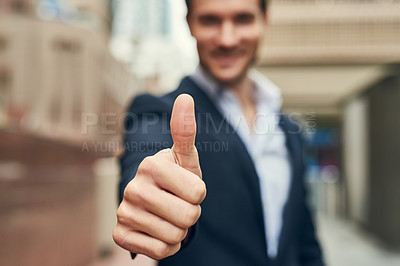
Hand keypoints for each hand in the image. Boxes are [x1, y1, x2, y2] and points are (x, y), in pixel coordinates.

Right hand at [113, 94, 205, 259]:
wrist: (155, 202)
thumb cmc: (176, 177)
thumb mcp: (186, 157)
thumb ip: (185, 130)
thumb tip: (185, 97)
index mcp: (151, 165)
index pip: (198, 193)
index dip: (199, 194)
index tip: (186, 186)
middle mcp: (132, 187)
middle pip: (189, 216)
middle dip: (191, 214)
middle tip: (178, 204)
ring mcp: (124, 212)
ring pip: (175, 236)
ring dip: (179, 230)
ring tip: (168, 216)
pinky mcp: (119, 235)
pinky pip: (160, 252)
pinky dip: (166, 246)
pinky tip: (157, 231)